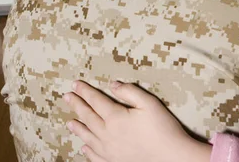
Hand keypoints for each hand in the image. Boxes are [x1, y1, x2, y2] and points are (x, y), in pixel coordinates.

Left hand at [64, 80, 211, 161]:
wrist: (171, 157)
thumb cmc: (163, 128)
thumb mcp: (149, 103)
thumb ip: (130, 91)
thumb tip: (113, 84)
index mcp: (115, 117)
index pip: (96, 101)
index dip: (85, 91)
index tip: (76, 85)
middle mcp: (107, 134)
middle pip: (88, 117)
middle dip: (77, 105)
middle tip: (67, 97)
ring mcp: (109, 150)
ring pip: (88, 137)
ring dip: (78, 128)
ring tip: (70, 122)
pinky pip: (95, 156)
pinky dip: (87, 151)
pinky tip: (84, 147)